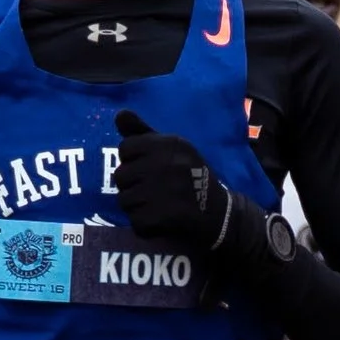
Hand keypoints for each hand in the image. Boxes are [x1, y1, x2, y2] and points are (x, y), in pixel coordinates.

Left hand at [111, 111, 229, 249]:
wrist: (219, 213)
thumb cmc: (191, 176)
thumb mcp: (171, 148)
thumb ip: (142, 132)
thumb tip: (120, 114)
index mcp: (169, 143)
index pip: (125, 148)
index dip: (133, 161)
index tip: (149, 168)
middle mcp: (167, 163)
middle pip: (120, 176)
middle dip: (133, 186)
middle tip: (155, 190)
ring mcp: (165, 190)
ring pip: (124, 200)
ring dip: (137, 207)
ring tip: (158, 205)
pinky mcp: (164, 216)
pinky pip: (136, 222)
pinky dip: (145, 226)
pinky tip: (162, 220)